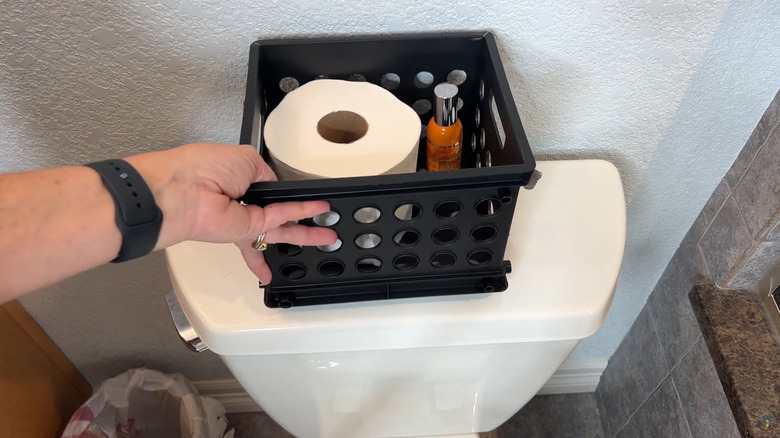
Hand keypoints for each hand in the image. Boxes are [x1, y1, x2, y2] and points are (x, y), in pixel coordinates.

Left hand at [126, 143, 336, 283]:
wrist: (179, 192)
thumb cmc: (200, 167)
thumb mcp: (244, 158)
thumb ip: (263, 173)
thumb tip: (273, 187)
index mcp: (235, 178)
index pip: (266, 189)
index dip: (285, 194)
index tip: (305, 197)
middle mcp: (239, 201)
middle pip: (277, 213)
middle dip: (301, 220)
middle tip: (323, 225)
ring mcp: (242, 219)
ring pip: (281, 226)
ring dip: (305, 232)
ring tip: (328, 236)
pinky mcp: (245, 230)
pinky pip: (277, 222)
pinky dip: (297, 221)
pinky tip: (315, 228)